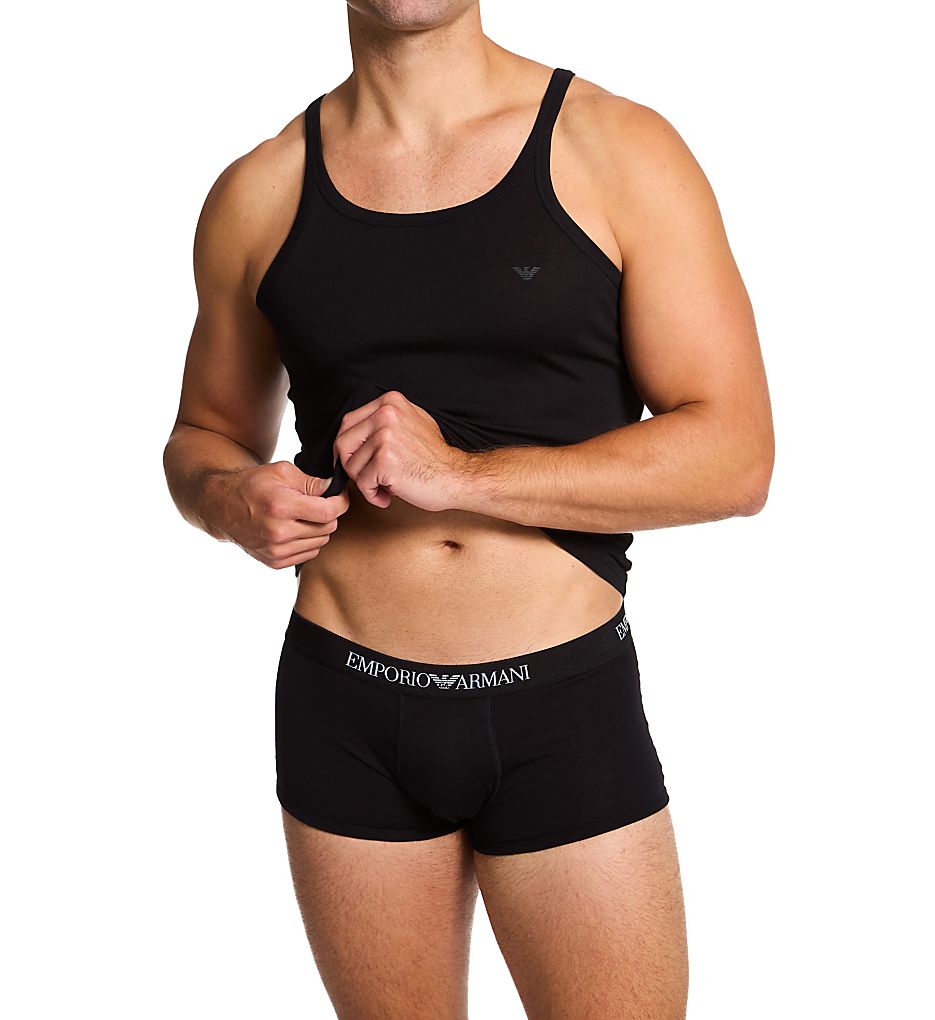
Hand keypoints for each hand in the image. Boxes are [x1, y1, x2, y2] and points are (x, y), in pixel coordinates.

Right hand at [211, 461, 349, 568]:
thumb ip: (312, 482)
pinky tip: (295, 529)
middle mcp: (278, 532)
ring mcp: (276, 550)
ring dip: (318, 528)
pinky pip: (309, 553)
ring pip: (321, 542)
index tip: (338, 496)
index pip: (328, 512)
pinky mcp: (275, 562)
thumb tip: (335, 489)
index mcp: (280, 507)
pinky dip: (309, 541)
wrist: (223, 506)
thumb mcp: (282, 472)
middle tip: (317, 503)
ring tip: (302, 516)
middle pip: (328, 528)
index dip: (340, 502)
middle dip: (328, 514)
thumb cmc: (253, 485)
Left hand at [333, 390, 468, 510]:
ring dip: (365, 483)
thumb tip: (355, 434)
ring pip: (350, 466)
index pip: (348, 423)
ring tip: (386, 486)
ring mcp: (385, 437)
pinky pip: (362, 483)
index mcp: (390, 402)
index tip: (354, 461)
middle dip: (352, 465)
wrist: (456, 477)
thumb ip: (385, 421)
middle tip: (369, 477)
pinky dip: (373, 495)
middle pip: (342, 443)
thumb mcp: (412, 423)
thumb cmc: (435, 458)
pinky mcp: (385, 461)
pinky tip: (388, 495)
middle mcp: (386, 415)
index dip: (347, 447)